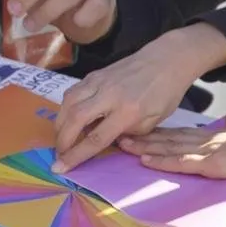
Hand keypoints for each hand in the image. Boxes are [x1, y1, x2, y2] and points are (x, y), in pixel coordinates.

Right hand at [51, 23, 225, 172]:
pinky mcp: (94, 74)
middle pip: (74, 118)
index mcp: (128, 111)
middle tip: (59, 154)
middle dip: (62, 140)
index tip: (60, 167)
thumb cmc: (165, 93)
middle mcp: (108, 94)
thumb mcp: (152, 122)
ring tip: (62, 138)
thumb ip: (128, 134)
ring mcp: (99, 81)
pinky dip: (66, 108)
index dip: (76, 155)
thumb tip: (104, 141)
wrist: (166, 59)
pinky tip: (69, 118)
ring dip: (60, 123)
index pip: (96, 137)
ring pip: (68, 102)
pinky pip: (73, 92)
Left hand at [119, 121, 225, 181]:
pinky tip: (146, 161)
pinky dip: (162, 162)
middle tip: (119, 133)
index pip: (181, 133)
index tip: (141, 129)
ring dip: (145, 148)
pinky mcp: (212, 164)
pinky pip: (182, 164)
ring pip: (169, 149)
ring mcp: (207, 151)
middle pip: (168, 138)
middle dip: (143, 137)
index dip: (159, 133)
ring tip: (122, 145)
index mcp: (215, 135)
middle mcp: (206, 140)